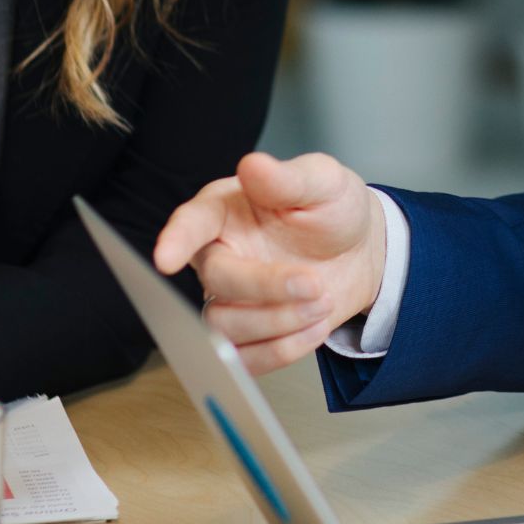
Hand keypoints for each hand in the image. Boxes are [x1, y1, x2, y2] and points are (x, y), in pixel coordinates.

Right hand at [153, 151, 386, 373]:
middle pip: (215, 281)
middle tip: (315, 283)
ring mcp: (228, 297)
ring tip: (322, 303)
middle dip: (266, 288)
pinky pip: (242, 358)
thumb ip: (288, 178)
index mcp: (224, 210)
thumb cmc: (332, 209)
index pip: (191, 223)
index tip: (166, 258)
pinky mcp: (246, 334)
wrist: (358, 250)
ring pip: (222, 326)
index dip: (176, 239)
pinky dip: (281, 351)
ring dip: (277, 323)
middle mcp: (218, 254)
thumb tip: (253, 165)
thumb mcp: (323, 182)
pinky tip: (314, 328)